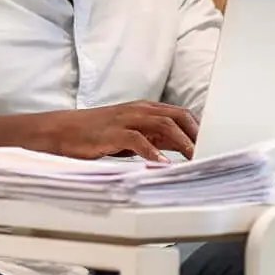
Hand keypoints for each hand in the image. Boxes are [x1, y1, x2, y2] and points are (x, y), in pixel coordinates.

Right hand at [30, 102, 198, 161]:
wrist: (61, 131)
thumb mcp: (130, 134)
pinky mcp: (111, 133)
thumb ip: (154, 138)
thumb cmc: (95, 134)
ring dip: (181, 141)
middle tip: (209, 152)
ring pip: (162, 124)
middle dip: (196, 133)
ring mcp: (125, 120)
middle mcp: (137, 110)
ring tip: (194, 158)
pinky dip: (152, 152)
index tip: (213, 145)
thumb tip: (181, 147)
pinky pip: (137, 140)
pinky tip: (162, 165)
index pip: (180, 113)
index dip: (198, 128)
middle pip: (176, 116)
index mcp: (143, 109)